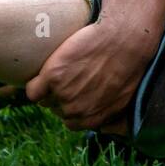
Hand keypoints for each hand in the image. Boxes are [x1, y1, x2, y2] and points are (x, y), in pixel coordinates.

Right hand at [25, 17, 156, 130]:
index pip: (72, 122)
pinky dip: (35, 84)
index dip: (72, 107)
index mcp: (93, 119)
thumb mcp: (124, 98)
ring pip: (45, 100)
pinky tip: (44, 74)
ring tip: (58, 74)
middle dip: (61, 97)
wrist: (125, 38)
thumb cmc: (130, 64)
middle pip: (58, 110)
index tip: (75, 95)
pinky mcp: (53, 75)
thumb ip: (110, 114)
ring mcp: (63, 93)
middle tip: (69, 79)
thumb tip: (106, 127)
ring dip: (48, 90)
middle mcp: (76, 110)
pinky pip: (33, 90)